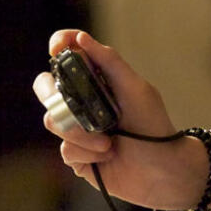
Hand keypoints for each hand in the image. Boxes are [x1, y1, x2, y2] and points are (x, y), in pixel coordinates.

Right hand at [33, 30, 205, 209]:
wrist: (163, 172)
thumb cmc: (154, 127)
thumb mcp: (136, 90)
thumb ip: (110, 63)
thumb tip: (80, 38)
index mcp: (98, 80)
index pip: (69, 54)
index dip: (59, 45)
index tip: (57, 49)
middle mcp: (84, 102)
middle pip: (46, 87)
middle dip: (53, 96)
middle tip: (70, 106)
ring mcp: (78, 129)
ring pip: (53, 121)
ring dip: (81, 134)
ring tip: (108, 143)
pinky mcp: (77, 156)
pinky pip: (65, 149)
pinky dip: (87, 153)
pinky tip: (106, 157)